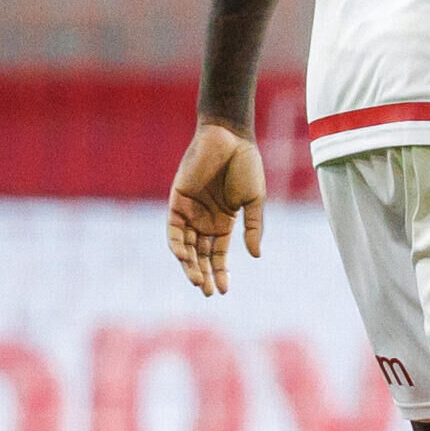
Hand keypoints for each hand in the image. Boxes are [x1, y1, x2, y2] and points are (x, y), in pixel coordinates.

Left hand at [167, 120, 266, 295]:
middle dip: (203, 274)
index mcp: (224, 222)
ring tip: (197, 281)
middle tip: (207, 292)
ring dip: (190, 265)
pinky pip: (174, 229)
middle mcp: (205, 220)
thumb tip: (255, 256)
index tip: (223, 291)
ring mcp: (190, 212)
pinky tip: (185, 257)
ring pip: (186, 247)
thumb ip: (253, 227)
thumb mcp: (254, 200)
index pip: (218, 254)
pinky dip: (178, 244)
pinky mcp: (177, 202)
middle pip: (201, 255)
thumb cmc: (246, 165)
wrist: (229, 138)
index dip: (220, 272)